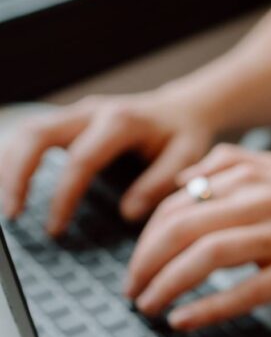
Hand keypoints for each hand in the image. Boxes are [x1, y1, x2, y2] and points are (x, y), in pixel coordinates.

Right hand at [0, 89, 214, 233]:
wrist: (183, 108)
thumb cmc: (185, 135)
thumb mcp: (187, 158)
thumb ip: (159, 184)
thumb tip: (128, 213)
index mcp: (121, 122)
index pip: (80, 159)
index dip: (63, 196)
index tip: (54, 228)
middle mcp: (91, 111)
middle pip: (37, 134)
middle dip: (17, 173)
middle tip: (12, 214)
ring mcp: (76, 113)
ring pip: (28, 131)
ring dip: (10, 167)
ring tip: (9, 207)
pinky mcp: (69, 122)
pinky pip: (33, 136)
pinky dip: (17, 160)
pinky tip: (14, 189)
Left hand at [126, 144, 270, 328]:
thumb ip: (229, 167)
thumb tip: (181, 184)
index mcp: (250, 174)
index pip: (177, 202)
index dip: (146, 236)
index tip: (137, 262)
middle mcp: (263, 198)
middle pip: (181, 226)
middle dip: (145, 262)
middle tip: (131, 289)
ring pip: (205, 256)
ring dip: (166, 285)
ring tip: (149, 306)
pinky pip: (243, 291)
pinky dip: (206, 308)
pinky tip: (184, 320)